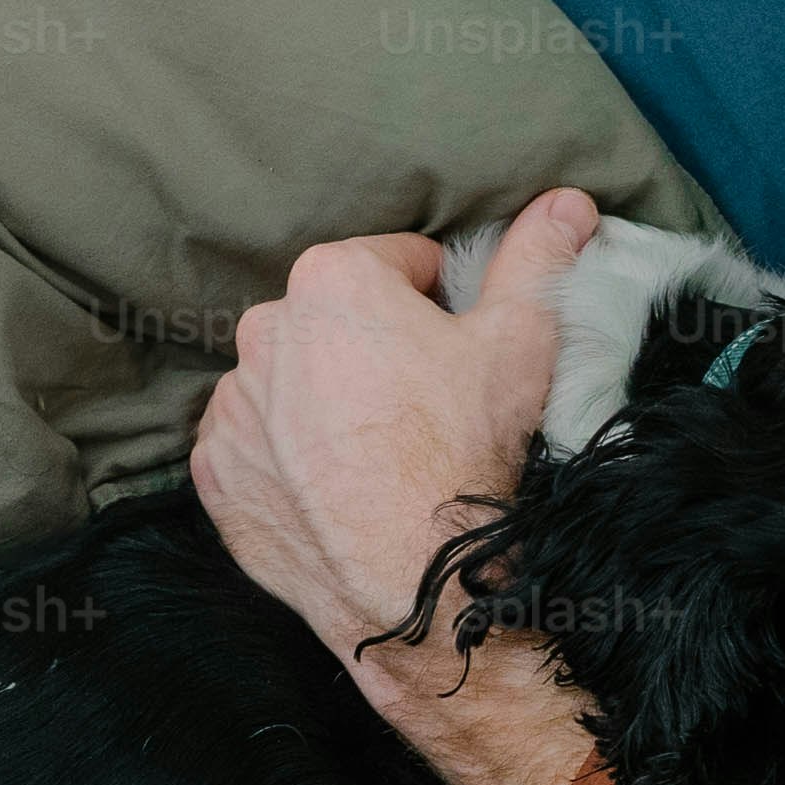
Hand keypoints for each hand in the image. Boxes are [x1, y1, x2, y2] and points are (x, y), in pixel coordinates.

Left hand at [192, 191, 605, 784]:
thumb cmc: (469, 451)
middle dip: (375, 347)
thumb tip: (568, 200)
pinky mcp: (216, 474)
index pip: (397, 263)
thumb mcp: (523, 341)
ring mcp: (234, 408)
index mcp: (332, 279)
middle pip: (336, 320)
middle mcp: (263, 331)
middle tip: (427, 405)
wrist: (417, 584)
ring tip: (383, 454)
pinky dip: (288, 458)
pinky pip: (254, 445)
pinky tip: (339, 487)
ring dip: (327, 401)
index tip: (458, 349)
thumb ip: (539, 258)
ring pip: (291, 382)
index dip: (440, 302)